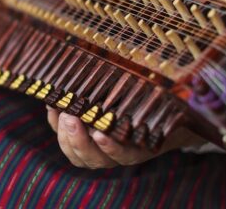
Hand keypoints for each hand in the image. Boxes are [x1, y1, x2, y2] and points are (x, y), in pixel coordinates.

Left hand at [46, 106, 203, 168]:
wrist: (156, 117)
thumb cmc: (159, 105)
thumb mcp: (162, 98)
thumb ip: (162, 92)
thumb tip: (173, 66)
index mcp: (140, 147)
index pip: (125, 155)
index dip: (112, 149)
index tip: (101, 134)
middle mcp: (117, 153)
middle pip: (93, 159)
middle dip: (78, 139)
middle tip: (70, 117)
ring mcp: (98, 150)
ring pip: (77, 154)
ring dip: (65, 135)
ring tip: (60, 112)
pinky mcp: (84, 139)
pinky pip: (67, 141)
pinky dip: (56, 124)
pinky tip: (53, 105)